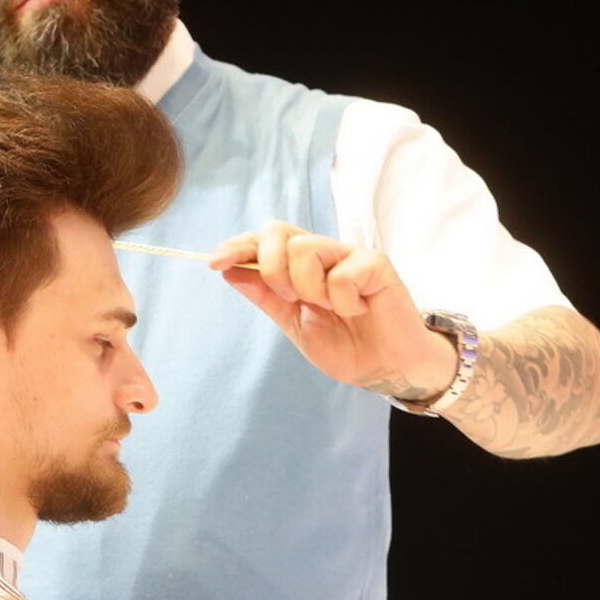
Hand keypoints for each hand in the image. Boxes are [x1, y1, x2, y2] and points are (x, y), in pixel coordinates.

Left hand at [208, 222, 456, 399]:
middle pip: (278, 232)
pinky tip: (358, 309)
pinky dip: (342, 299)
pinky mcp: (375, 263)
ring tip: (330, 308)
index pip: (262, 240)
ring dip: (308, 287)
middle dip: (271, 267)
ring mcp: (348, 255)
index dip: (237, 246)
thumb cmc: (345, 345)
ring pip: (305, 248)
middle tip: (289, 298)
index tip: (214, 263)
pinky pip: (341, 272)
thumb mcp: (293, 323)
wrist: (385, 368)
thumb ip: (265, 296)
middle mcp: (322, 253)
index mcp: (299, 266)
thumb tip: (229, 269)